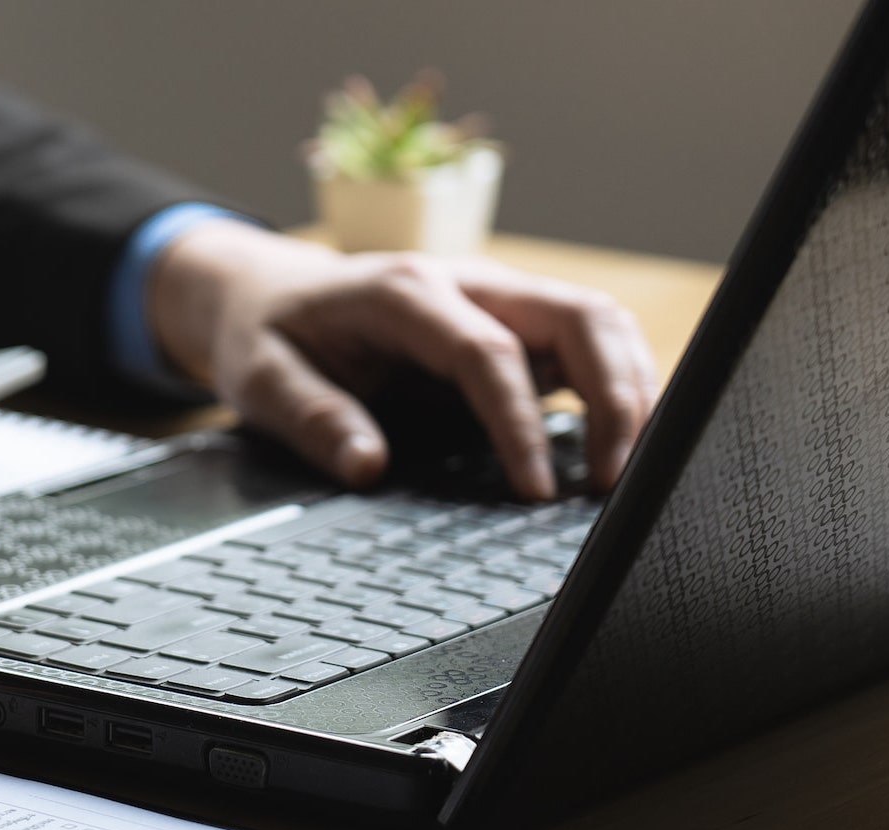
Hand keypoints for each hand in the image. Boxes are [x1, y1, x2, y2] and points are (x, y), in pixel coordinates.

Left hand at [148, 220, 659, 498]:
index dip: (521, 422)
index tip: (536, 490)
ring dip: (630, 387)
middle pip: (575, 317)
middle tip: (614, 482)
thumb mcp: (258, 379)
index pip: (487, 352)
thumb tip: (367, 466)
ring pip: (596, 321)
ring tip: (630, 468)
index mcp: (401, 291)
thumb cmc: (267, 335)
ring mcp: (495, 296)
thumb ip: (311, 417)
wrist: (267, 292)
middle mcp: (463, 282)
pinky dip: (615, 384)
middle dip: (613, 396)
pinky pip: (584, 341)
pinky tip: (619, 441)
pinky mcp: (510, 321)